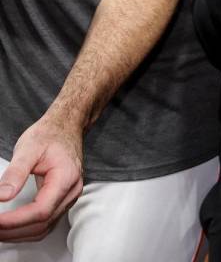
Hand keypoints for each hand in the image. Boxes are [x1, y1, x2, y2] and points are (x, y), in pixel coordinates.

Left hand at [0, 113, 83, 241]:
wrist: (66, 128)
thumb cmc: (50, 135)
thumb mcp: (29, 148)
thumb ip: (16, 173)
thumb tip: (2, 196)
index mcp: (66, 178)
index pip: (41, 210)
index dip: (15, 221)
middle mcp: (71, 192)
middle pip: (42, 224)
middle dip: (13, 230)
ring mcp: (69, 198)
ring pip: (45, 228)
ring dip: (19, 234)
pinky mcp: (63, 200)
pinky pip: (47, 223)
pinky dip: (27, 229)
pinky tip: (12, 227)